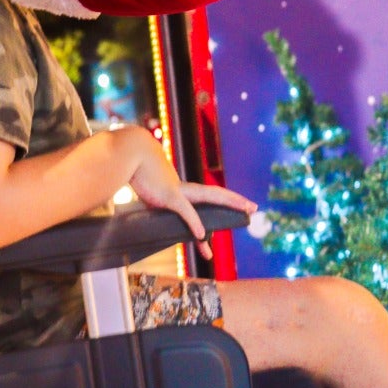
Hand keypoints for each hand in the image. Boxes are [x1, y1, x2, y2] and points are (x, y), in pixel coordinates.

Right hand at [125, 134, 256, 258]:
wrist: (132, 153)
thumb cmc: (139, 172)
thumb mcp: (150, 193)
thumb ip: (155, 203)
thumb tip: (152, 212)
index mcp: (182, 190)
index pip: (207, 198)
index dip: (223, 202)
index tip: (236, 208)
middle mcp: (186, 190)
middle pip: (217, 194)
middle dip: (237, 201)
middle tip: (254, 208)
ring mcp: (179, 192)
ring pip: (211, 197)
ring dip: (230, 202)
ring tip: (246, 209)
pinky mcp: (168, 196)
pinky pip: (185, 211)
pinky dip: (194, 222)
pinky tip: (202, 234)